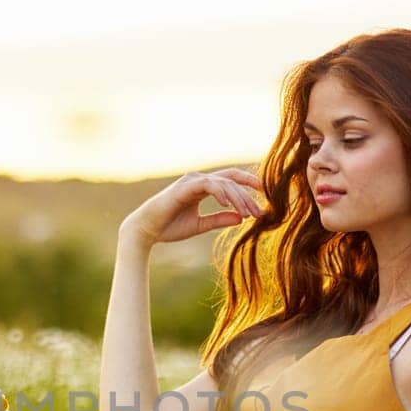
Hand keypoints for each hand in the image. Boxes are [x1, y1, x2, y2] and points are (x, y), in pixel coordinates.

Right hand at [120, 167, 267, 247]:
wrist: (146, 231)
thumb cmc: (169, 227)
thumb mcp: (200, 225)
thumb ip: (220, 219)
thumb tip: (241, 218)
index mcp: (202, 186)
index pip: (230, 179)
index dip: (248, 183)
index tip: (265, 196)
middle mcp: (198, 179)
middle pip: (231, 180)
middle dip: (248, 195)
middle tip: (259, 213)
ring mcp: (191, 181)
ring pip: (223, 183)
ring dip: (238, 198)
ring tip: (248, 214)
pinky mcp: (184, 187)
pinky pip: (208, 185)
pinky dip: (221, 193)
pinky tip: (229, 205)